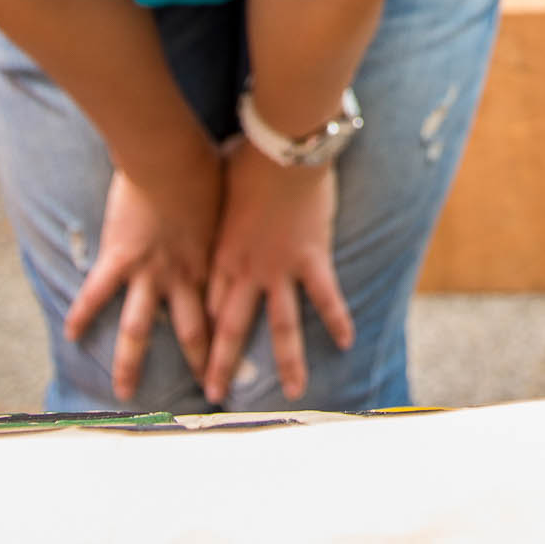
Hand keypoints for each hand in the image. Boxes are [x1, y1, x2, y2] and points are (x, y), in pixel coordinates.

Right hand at [65, 163, 219, 402]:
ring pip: (138, 329)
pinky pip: (96, 293)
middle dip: (199, 364)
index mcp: (213, 260)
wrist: (174, 156)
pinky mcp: (119, 257)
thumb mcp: (231, 191)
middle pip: (193, 331)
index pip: (225, 308)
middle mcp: (183, 275)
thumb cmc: (209, 165)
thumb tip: (252, 185)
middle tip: (206, 391)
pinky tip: (72, 335)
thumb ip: (235, 201)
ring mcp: (149, 271)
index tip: (240, 352)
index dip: (232, 332)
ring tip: (124, 393)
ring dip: (130, 364)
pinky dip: (82, 314)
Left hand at [204, 140, 353, 402]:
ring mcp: (280, 269)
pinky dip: (337, 320)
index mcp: (219, 255)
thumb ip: (212, 202)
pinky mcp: (312, 258)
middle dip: (223, 365)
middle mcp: (246, 271)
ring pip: (283, 326)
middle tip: (216, 395)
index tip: (197, 357)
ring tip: (294, 392)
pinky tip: (347, 343)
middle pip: (232, 329)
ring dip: (287, 362)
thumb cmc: (245, 159)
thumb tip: (200, 189)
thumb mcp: (216, 187)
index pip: (208, 305)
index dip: (202, 334)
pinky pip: (326, 297)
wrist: (280, 148)